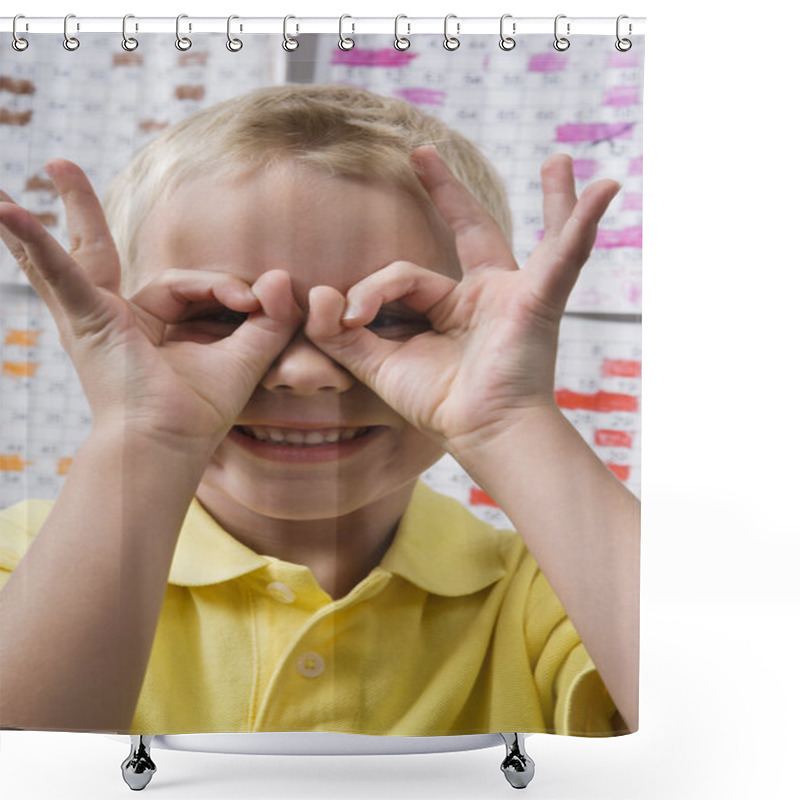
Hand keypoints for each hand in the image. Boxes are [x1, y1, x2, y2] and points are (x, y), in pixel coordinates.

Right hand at [0, 160, 301, 450]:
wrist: (168, 445)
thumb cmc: (199, 411)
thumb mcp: (246, 356)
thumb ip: (270, 317)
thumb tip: (281, 277)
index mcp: (153, 323)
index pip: (192, 283)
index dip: (227, 286)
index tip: (254, 302)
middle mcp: (119, 314)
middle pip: (112, 252)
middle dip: (88, 211)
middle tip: (62, 167)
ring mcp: (97, 314)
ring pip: (86, 251)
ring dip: (68, 210)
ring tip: (49, 166)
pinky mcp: (87, 318)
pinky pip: (62, 273)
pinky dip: (36, 243)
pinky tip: (5, 208)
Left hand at [305, 146, 619, 454]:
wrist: (480, 434)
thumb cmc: (438, 404)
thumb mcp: (377, 364)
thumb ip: (342, 333)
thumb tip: (316, 295)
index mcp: (450, 307)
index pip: (404, 275)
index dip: (371, 290)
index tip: (347, 314)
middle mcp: (486, 294)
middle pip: (468, 230)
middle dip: (447, 191)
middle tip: (422, 153)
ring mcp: (515, 294)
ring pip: (532, 235)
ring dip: (553, 199)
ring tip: (559, 161)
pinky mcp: (538, 299)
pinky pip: (565, 255)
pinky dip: (582, 223)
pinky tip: (608, 189)